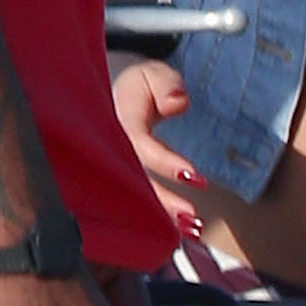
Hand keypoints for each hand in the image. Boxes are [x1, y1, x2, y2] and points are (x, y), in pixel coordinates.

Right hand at [110, 48, 203, 229]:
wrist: (123, 97)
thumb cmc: (141, 87)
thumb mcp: (154, 74)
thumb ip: (166, 84)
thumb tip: (176, 103)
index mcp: (118, 119)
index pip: (139, 144)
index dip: (164, 162)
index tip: (194, 177)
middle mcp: (111, 147)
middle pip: (132, 180)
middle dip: (161, 202)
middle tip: (192, 218)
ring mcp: (115, 166)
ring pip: (133, 197)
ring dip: (161, 216)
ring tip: (192, 230)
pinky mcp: (122, 180)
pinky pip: (137, 201)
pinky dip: (156, 218)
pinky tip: (180, 231)